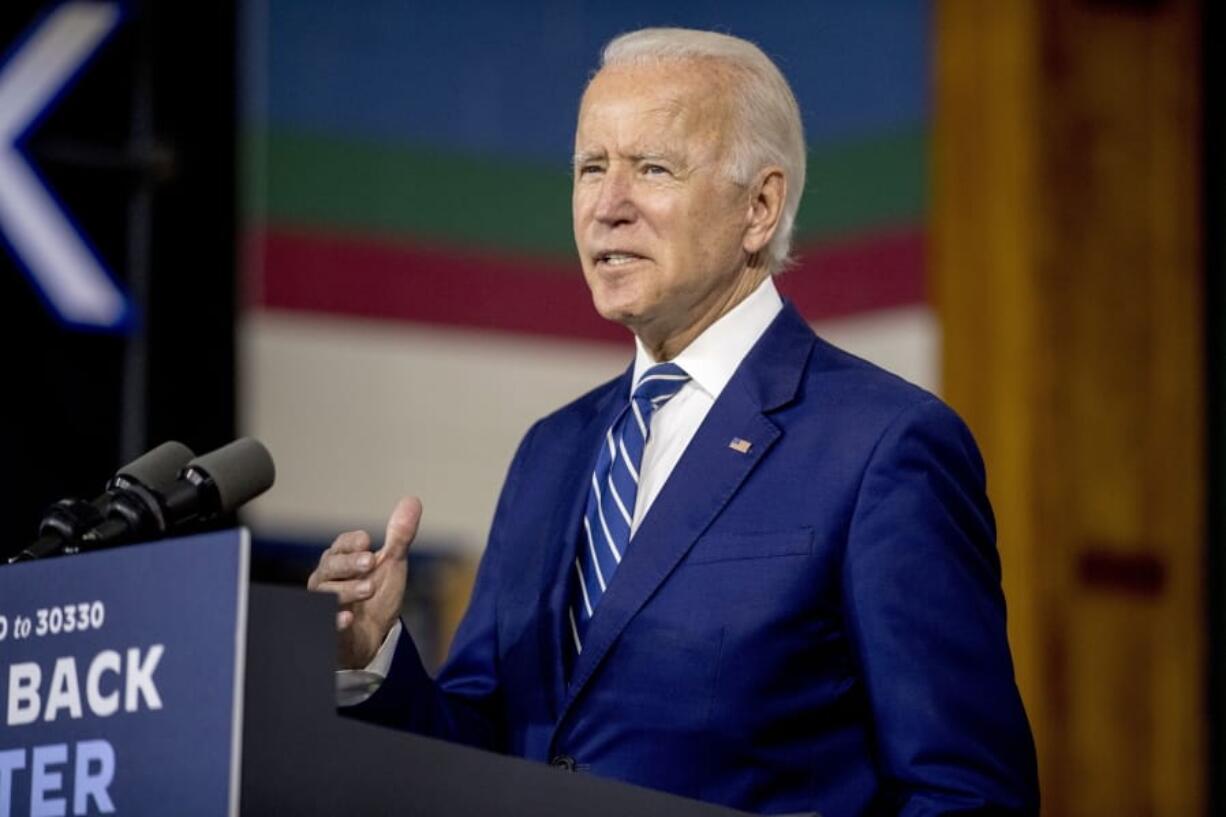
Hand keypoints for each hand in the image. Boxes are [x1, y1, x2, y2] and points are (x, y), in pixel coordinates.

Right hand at [307, 496, 421, 668]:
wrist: (374, 635)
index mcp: (341, 560)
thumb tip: (413, 500)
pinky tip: (347, 620)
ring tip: (369, 588)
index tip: (367, 541)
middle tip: (370, 562)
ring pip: (326, 594)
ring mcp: (325, 605)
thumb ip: (399, 536)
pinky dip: (335, 621)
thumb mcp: (391, 564)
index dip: (351, 542)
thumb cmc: (377, 594)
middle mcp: (327, 580)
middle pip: (331, 566)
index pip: (340, 545)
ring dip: (347, 590)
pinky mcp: (328, 629)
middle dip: (349, 563)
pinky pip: (325, 624)